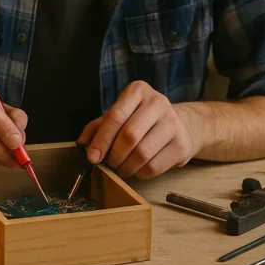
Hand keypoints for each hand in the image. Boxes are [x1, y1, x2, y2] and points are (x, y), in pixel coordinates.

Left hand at [78, 80, 196, 179]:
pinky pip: (155, 166)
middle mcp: (158, 102)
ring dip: (126, 167)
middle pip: (129, 136)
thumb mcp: (118, 115)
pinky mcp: (182, 144)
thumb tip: (82, 143)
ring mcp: (173, 123)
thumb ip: (97, 126)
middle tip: (108, 164)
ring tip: (120, 169)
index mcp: (138, 91)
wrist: (179, 124)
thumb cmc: (139, 119)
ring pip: (142, 153)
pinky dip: (140, 173)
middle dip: (114, 155)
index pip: (115, 116)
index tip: (92, 157)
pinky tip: (136, 170)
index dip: (101, 139)